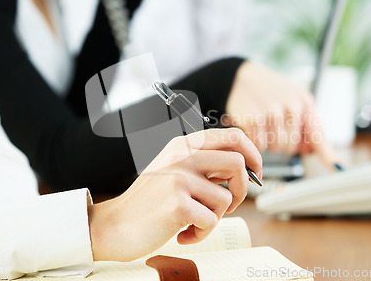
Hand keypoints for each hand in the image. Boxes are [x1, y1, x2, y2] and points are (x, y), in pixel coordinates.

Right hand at [88, 128, 261, 261]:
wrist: (116, 225)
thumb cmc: (148, 202)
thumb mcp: (174, 170)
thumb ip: (204, 165)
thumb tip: (244, 169)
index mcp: (183, 145)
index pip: (232, 136)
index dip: (252, 154)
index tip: (255, 172)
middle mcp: (181, 156)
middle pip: (238, 164)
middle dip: (242, 189)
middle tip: (229, 204)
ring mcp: (178, 178)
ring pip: (226, 198)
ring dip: (215, 218)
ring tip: (195, 222)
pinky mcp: (177, 204)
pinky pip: (211, 221)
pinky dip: (202, 233)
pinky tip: (184, 233)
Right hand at [225, 61, 337, 168]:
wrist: (242, 77)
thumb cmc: (270, 92)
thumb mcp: (293, 102)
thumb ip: (304, 125)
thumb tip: (309, 151)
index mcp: (305, 102)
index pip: (318, 135)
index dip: (328, 155)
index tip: (338, 169)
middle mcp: (292, 106)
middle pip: (292, 148)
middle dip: (283, 143)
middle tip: (274, 128)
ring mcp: (272, 112)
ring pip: (276, 148)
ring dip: (268, 142)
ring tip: (264, 125)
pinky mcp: (254, 118)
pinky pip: (259, 145)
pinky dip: (255, 141)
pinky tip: (254, 127)